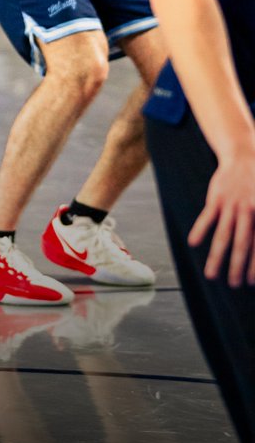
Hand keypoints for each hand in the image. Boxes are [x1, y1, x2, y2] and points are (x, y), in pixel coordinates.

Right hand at [188, 147, 254, 285]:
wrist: (243, 156)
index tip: (251, 283)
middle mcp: (248, 212)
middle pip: (242, 244)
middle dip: (237, 267)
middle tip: (233, 285)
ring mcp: (231, 206)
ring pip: (223, 236)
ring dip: (216, 257)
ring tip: (210, 275)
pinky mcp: (216, 199)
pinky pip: (207, 217)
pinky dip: (200, 230)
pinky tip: (193, 243)